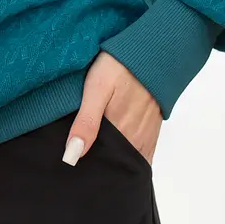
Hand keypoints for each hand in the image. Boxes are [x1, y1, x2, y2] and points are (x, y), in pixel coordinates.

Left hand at [62, 50, 161, 166]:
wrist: (152, 50)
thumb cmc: (120, 66)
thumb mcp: (96, 89)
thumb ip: (85, 123)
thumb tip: (72, 157)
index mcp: (121, 133)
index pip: (104, 165)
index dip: (89, 170)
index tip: (74, 173)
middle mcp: (136, 139)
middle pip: (117, 164)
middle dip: (102, 168)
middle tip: (82, 166)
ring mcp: (146, 134)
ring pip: (128, 159)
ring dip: (115, 161)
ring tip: (97, 158)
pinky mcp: (151, 127)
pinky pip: (142, 151)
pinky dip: (129, 156)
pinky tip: (116, 150)